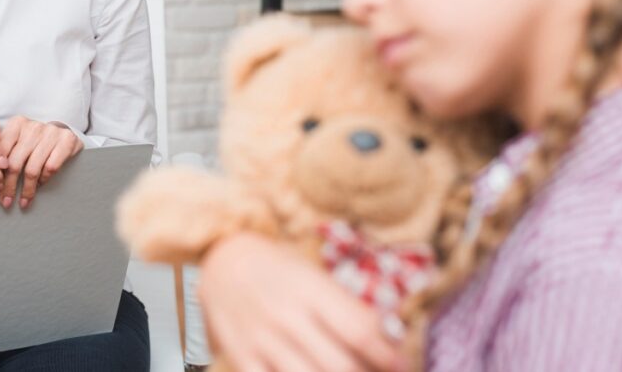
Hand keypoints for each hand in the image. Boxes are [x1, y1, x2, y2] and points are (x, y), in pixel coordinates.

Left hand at [0, 116, 83, 209]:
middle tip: (6, 201)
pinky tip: (40, 185)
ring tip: (24, 201)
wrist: (63, 133)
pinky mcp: (66, 141)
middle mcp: (34, 126)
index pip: (1, 152)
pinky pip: (50, 168)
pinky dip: (44, 180)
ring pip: (33, 168)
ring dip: (27, 189)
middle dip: (10, 186)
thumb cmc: (35, 140)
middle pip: (16, 163)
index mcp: (17, 124)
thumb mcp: (16, 138)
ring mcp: (51, 132)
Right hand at [199, 233, 404, 371]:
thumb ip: (344, 305)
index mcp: (309, 288)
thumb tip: (386, 337)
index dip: (386, 354)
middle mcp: (286, 315)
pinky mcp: (241, 358)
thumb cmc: (276, 266)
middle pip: (340, 364)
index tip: (400, 363)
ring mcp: (261, 340)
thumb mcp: (312, 274)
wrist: (221, 260)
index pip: (359, 329)